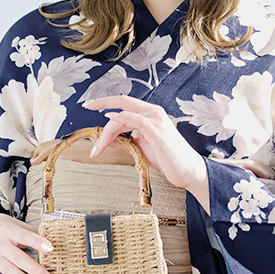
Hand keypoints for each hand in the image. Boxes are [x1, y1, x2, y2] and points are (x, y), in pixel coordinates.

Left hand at [82, 95, 210, 210]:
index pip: (126, 103)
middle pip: (123, 101)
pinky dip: (115, 130)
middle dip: (102, 103)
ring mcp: (155, 119)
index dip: (107, 102)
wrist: (188, 171)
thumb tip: (106, 139)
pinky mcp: (155, 129)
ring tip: (98, 148)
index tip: (91, 105)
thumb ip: (124, 141)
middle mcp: (153, 112)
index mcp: (150, 115)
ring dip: (106, 132)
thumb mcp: (140, 149)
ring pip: (122, 115)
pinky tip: (107, 141)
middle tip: (87, 107)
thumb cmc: (168, 160)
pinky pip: (130, 122)